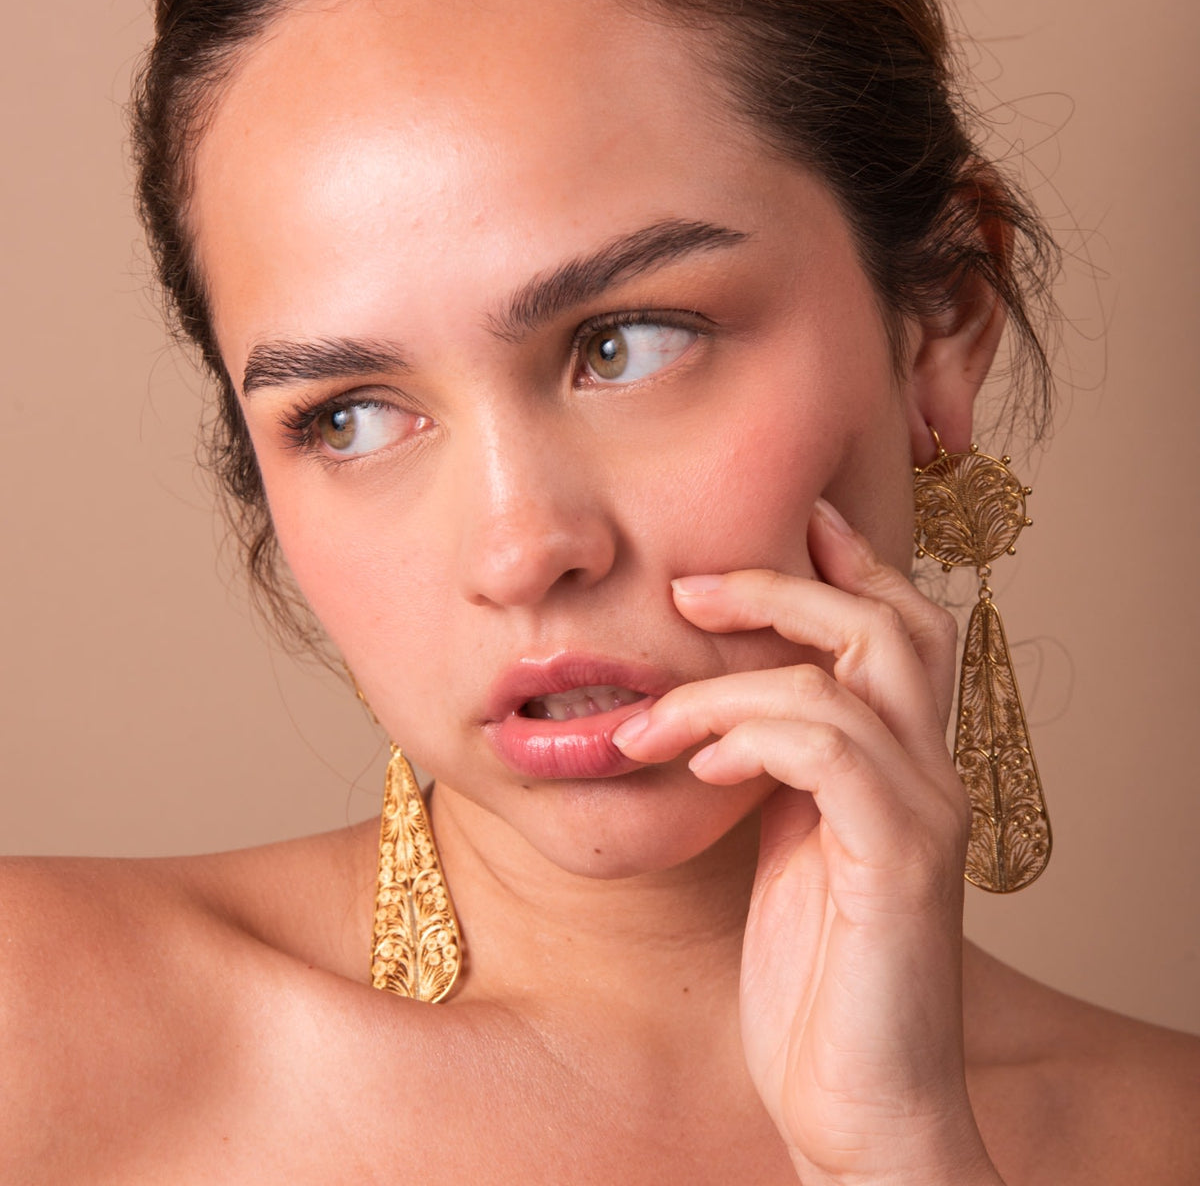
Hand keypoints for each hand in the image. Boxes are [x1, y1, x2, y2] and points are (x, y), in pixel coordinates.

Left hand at [613, 499, 1003, 1184]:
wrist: (854, 1101)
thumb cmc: (811, 978)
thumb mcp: (784, 849)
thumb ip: (775, 774)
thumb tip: (717, 711)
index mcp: (901, 764)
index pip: (897, 628)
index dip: (844, 566)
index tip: (774, 529)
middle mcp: (931, 774)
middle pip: (892, 622)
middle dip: (789, 585)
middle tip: (691, 587)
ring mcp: (926, 813)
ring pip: (852, 673)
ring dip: (730, 680)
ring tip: (651, 719)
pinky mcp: (902, 861)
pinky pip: (828, 751)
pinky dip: (752, 738)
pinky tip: (701, 770)